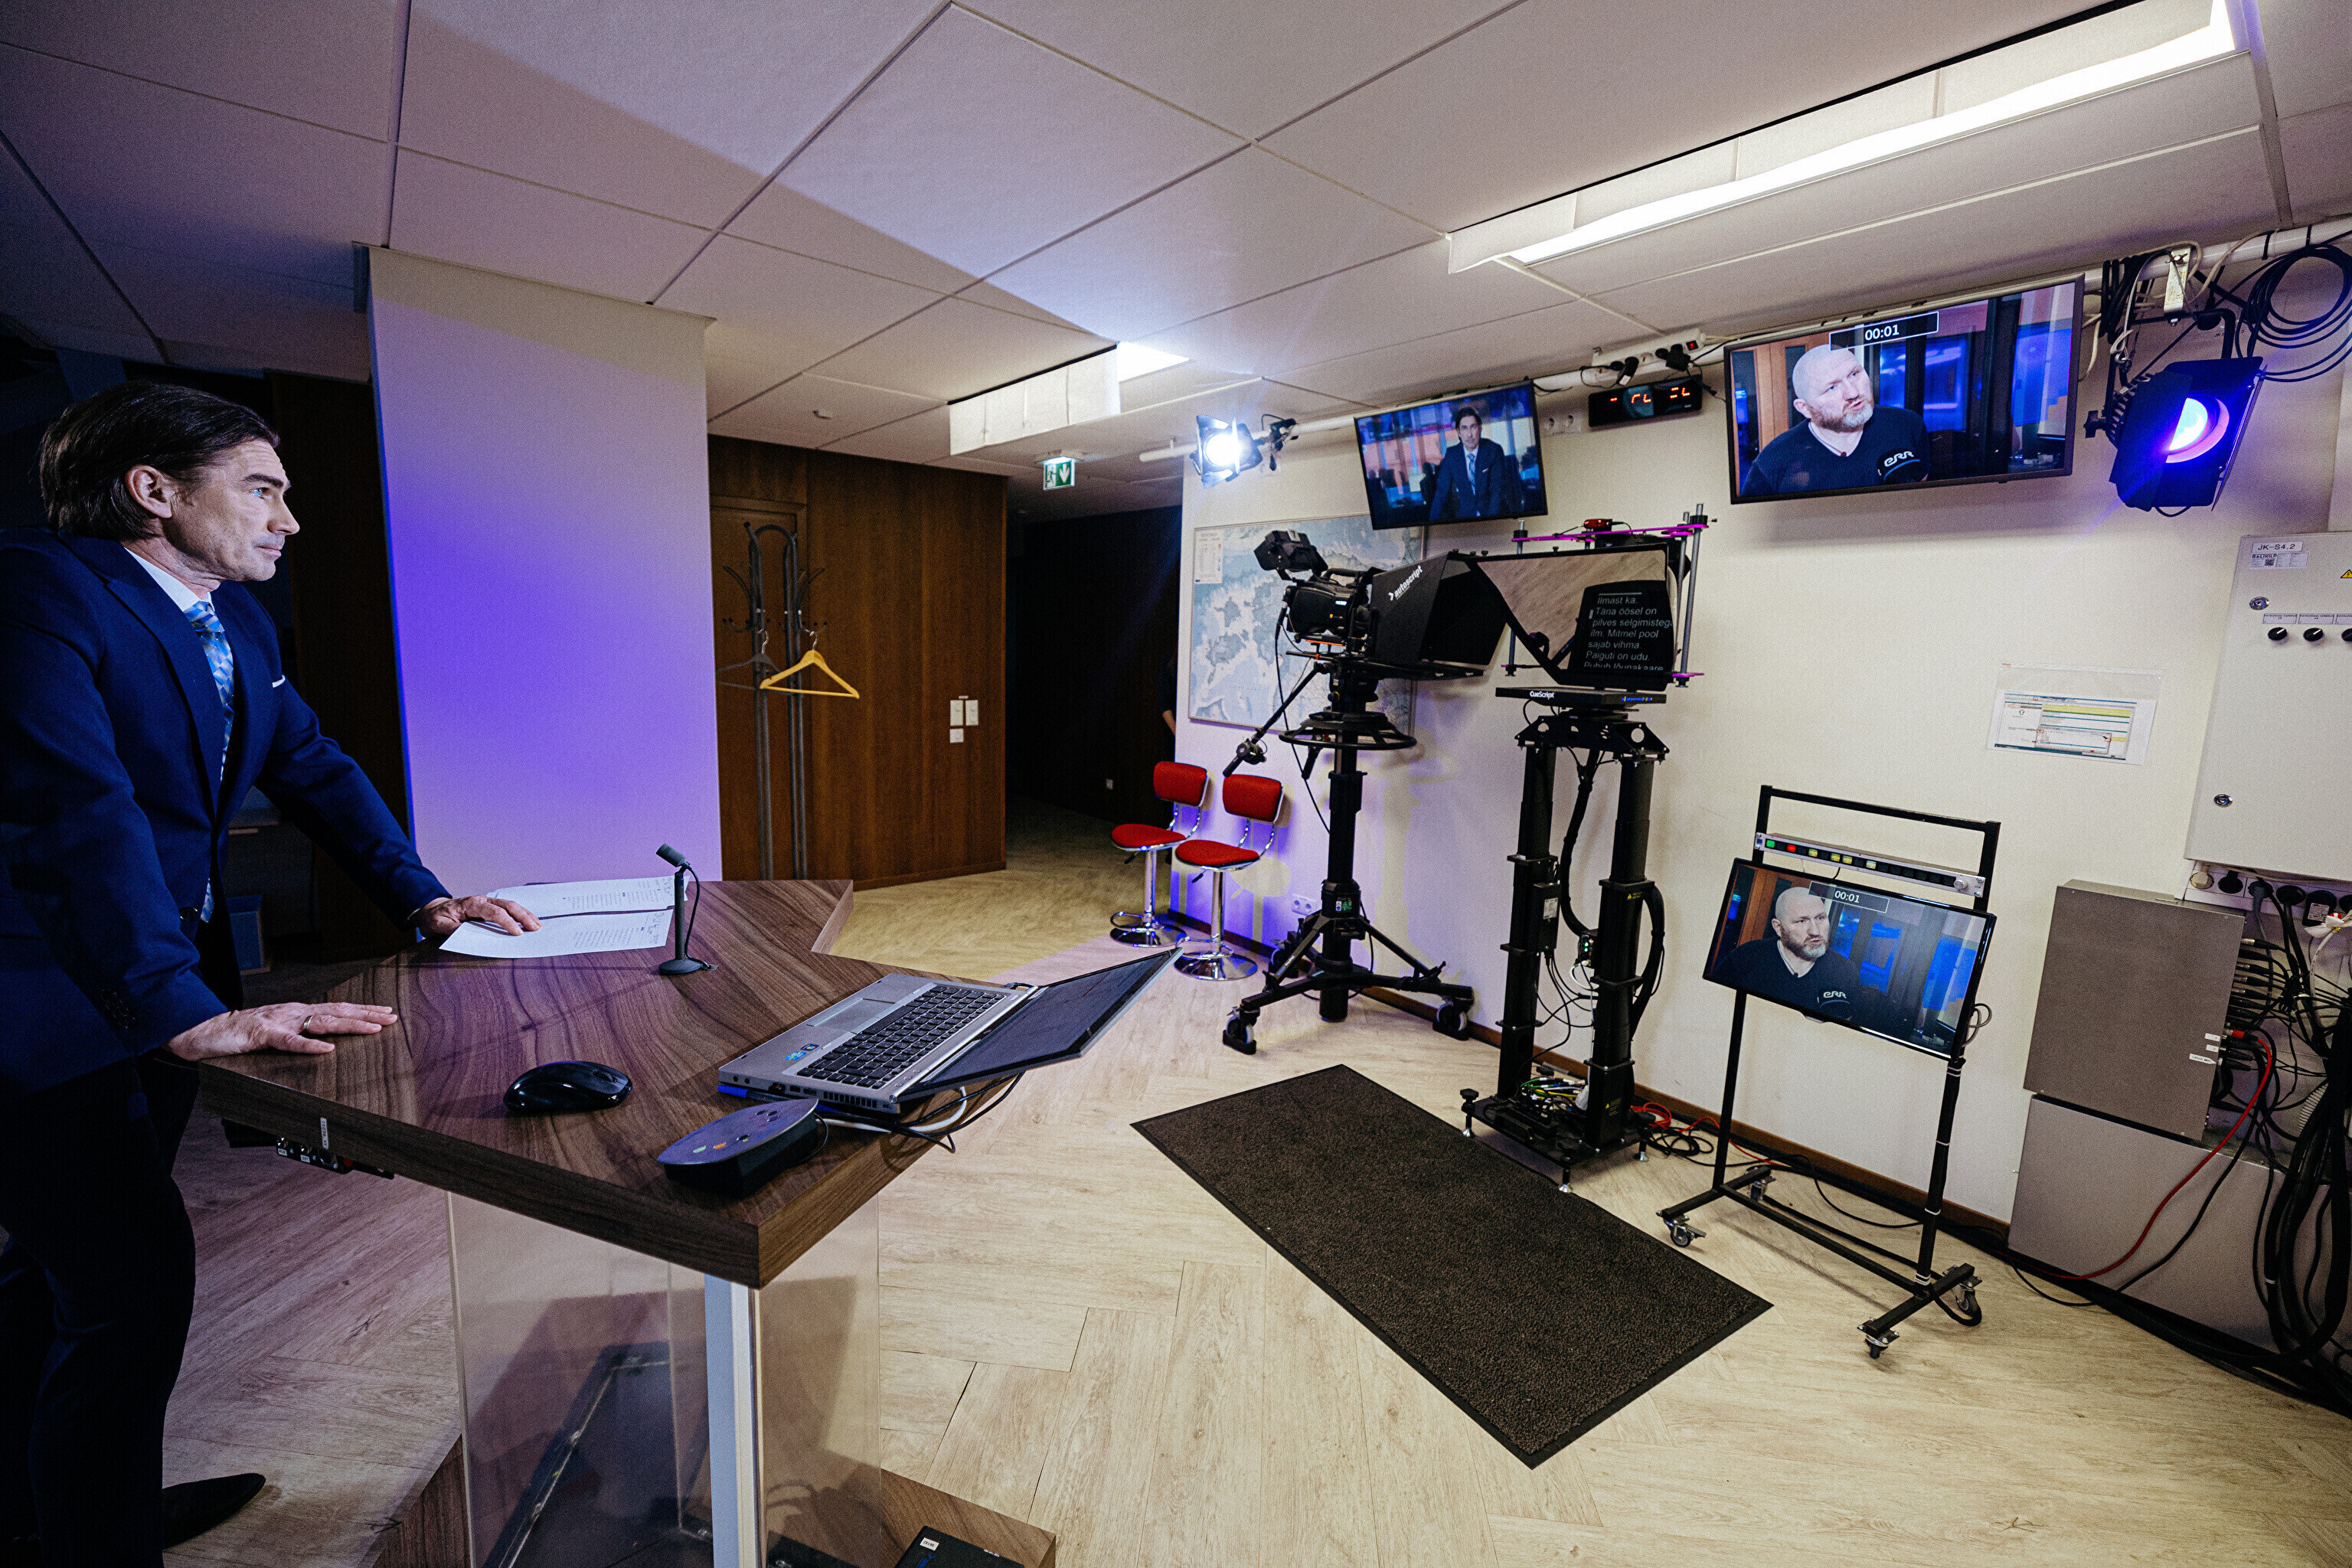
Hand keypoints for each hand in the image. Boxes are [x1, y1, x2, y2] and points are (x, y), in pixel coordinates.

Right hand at [165, 1001, 398, 1060]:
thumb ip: (300, 1033)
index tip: (386, 1012)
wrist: (207, 1031)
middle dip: (366, 1015)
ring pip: (320, 1023)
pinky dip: (309, 1046)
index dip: (362, 1010)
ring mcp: (279, 1021)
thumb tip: (326, 1041)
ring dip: (349, 1025)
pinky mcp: (262, 1035)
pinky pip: (289, 1041)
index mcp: (298, 1012)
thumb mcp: (278, 1032)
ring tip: (372, 1029)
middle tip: (392, 1018)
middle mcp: (293, 1012)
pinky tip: (327, 1050)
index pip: (337, 1008)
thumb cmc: (243, 1033)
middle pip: (337, 1012)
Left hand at [416, 895, 540, 936]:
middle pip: (508, 905)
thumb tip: (465, 934)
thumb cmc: (435, 917)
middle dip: (523, 916)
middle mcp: (481, 900)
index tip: (517, 933)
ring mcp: (486, 902)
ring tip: (537, 925)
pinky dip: (519, 914)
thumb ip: (451, 929)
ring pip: (510, 905)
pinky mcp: (488, 907)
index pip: (494, 912)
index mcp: (471, 904)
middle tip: (536, 928)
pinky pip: (507, 909)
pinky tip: (528, 921)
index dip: (507, 922)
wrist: (431, 909)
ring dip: (525, 914)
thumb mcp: (437, 925)